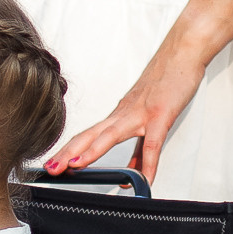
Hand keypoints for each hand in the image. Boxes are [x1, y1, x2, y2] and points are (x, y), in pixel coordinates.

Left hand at [45, 16, 210, 186]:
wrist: (182, 53)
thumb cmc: (165, 83)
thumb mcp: (148, 118)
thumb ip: (140, 150)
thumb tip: (135, 174)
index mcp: (118, 116)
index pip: (86, 136)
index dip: (68, 151)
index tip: (53, 165)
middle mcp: (124, 114)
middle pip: (89, 135)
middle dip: (68, 153)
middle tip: (50, 168)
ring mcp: (141, 113)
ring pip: (110, 134)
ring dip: (91, 151)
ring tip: (74, 167)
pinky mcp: (161, 114)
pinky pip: (152, 144)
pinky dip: (148, 163)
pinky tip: (145, 180)